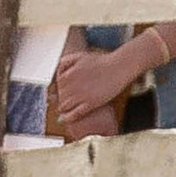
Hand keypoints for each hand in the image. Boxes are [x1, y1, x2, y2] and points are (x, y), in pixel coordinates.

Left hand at [49, 28, 140, 143]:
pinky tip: (65, 120)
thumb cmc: (101, 61)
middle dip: (63, 99)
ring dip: (64, 109)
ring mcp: (81, 95)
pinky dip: (68, 117)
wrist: (119, 67)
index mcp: (67, 75)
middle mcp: (71, 85)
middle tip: (68, 101)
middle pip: (60, 97)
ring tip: (67, 110)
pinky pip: (75, 114)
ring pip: (64, 106)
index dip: (61, 90)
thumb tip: (57, 74)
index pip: (58, 86)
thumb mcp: (79, 56)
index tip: (65, 92)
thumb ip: (65, 62)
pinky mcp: (91, 103)